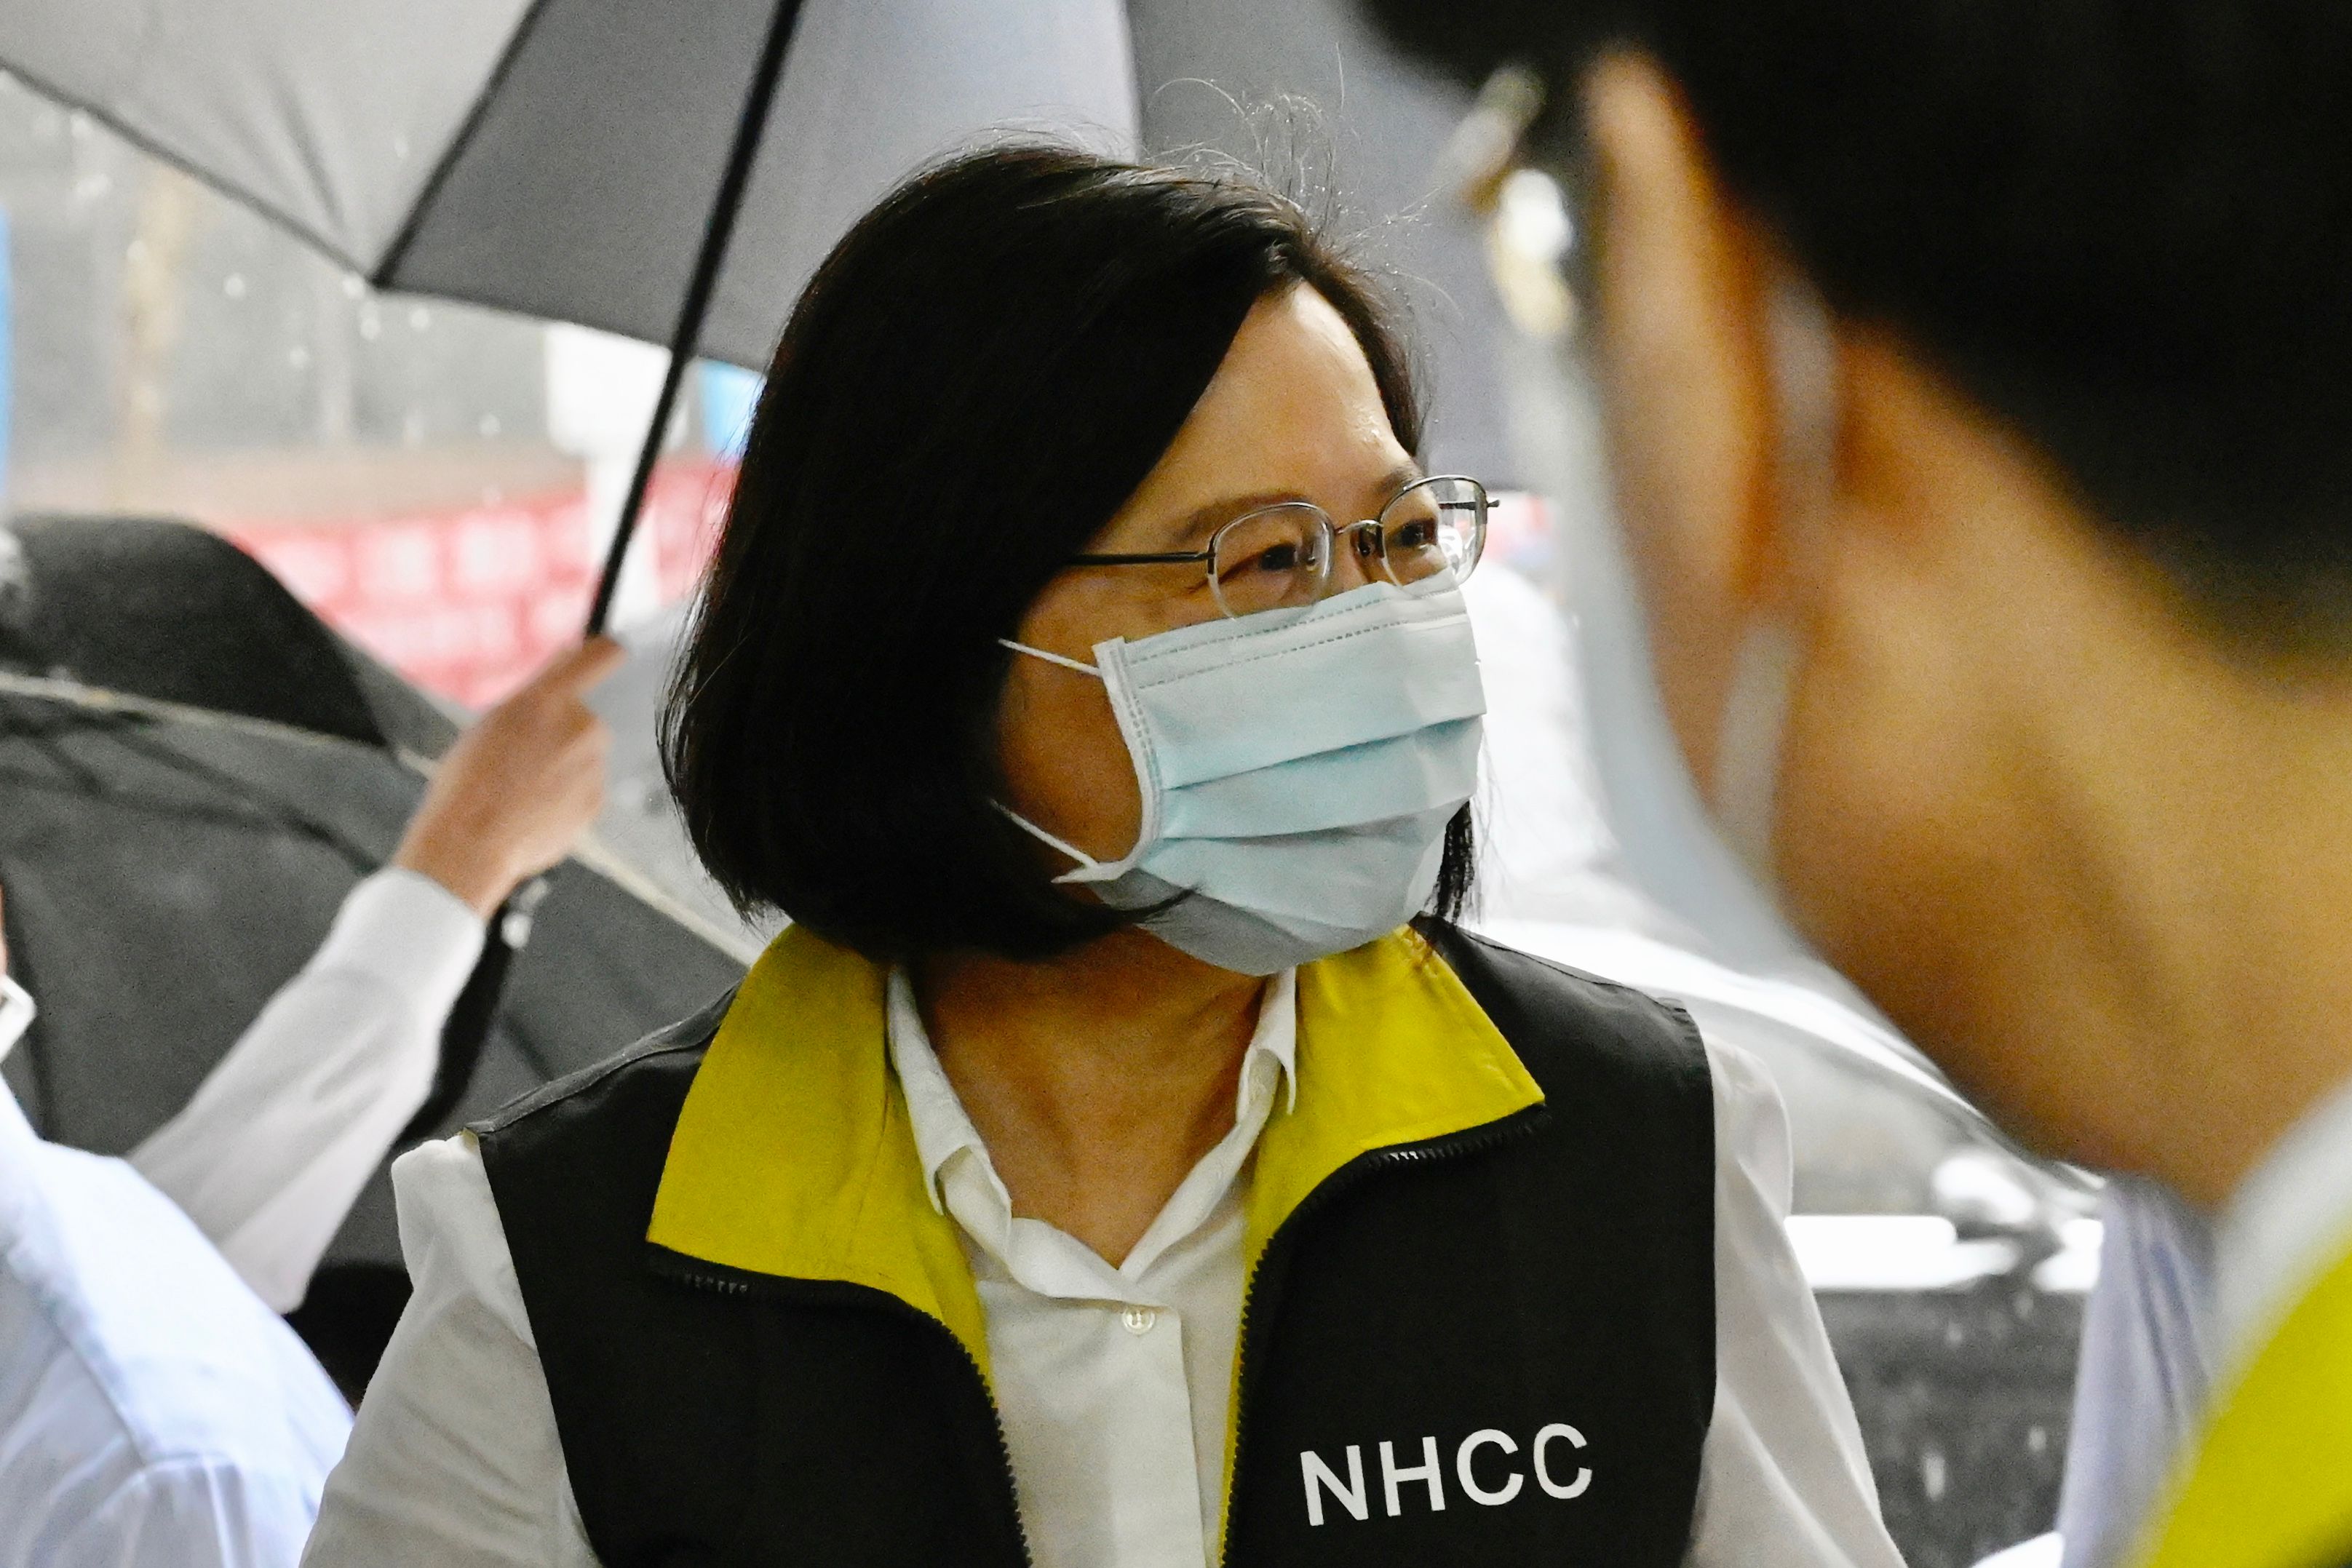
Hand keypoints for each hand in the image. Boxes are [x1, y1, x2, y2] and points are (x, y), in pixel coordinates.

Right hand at [392, 638, 624, 916]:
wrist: (471, 845)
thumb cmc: (469, 781)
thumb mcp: (494, 722)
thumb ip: (538, 691)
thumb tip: (569, 657)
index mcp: (549, 699)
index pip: (602, 655)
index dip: (605, 653)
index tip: (610, 652)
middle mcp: (583, 726)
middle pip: (583, 718)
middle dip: (560, 733)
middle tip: (520, 759)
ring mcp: (594, 766)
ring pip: (581, 757)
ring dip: (559, 768)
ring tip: (518, 791)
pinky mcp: (597, 800)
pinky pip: (582, 790)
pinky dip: (562, 799)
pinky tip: (530, 813)